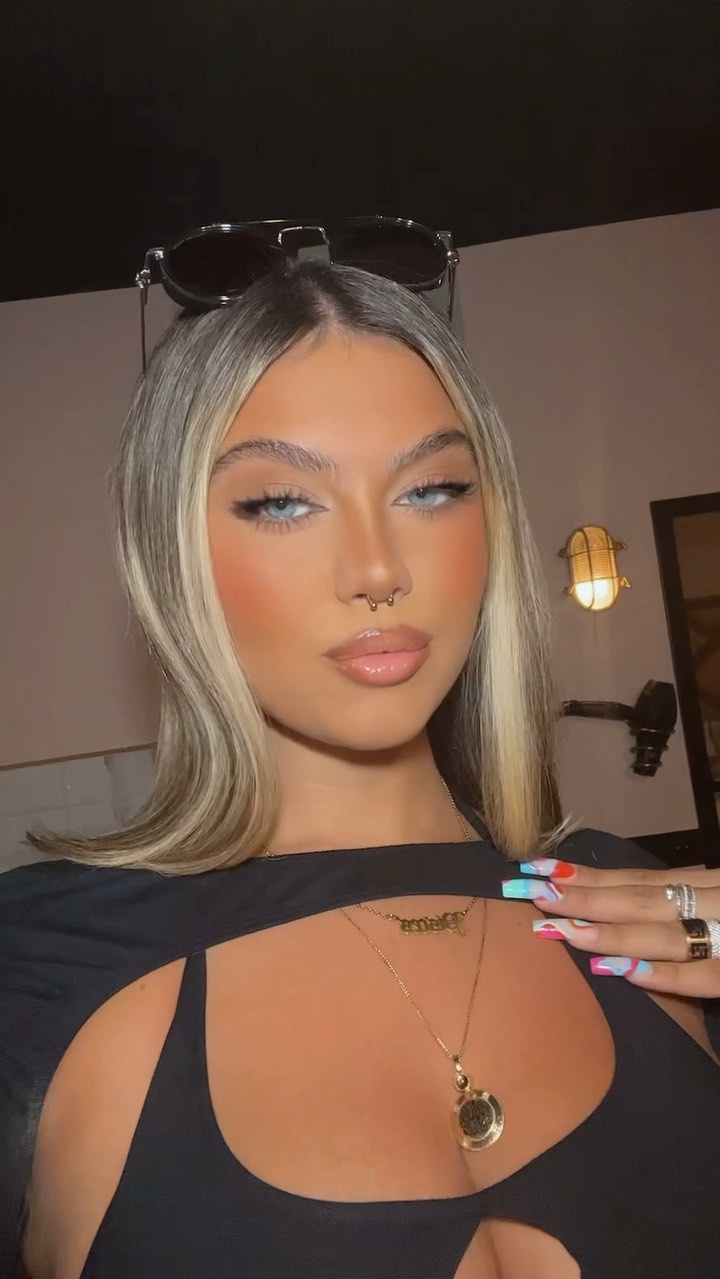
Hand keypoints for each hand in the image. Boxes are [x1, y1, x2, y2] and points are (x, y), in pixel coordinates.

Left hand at [502, 860, 719, 996]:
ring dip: (611, 932)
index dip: (588, 876)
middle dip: (583, 897)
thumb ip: (685, 904)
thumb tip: (615, 908)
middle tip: (529, 894)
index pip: (640, 879)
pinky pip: (709, 973)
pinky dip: (668, 973)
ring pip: (669, 930)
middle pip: (642, 898)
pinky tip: (626, 973)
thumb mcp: (718, 903)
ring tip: (562, 931)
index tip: (537, 870)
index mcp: (712, 883)